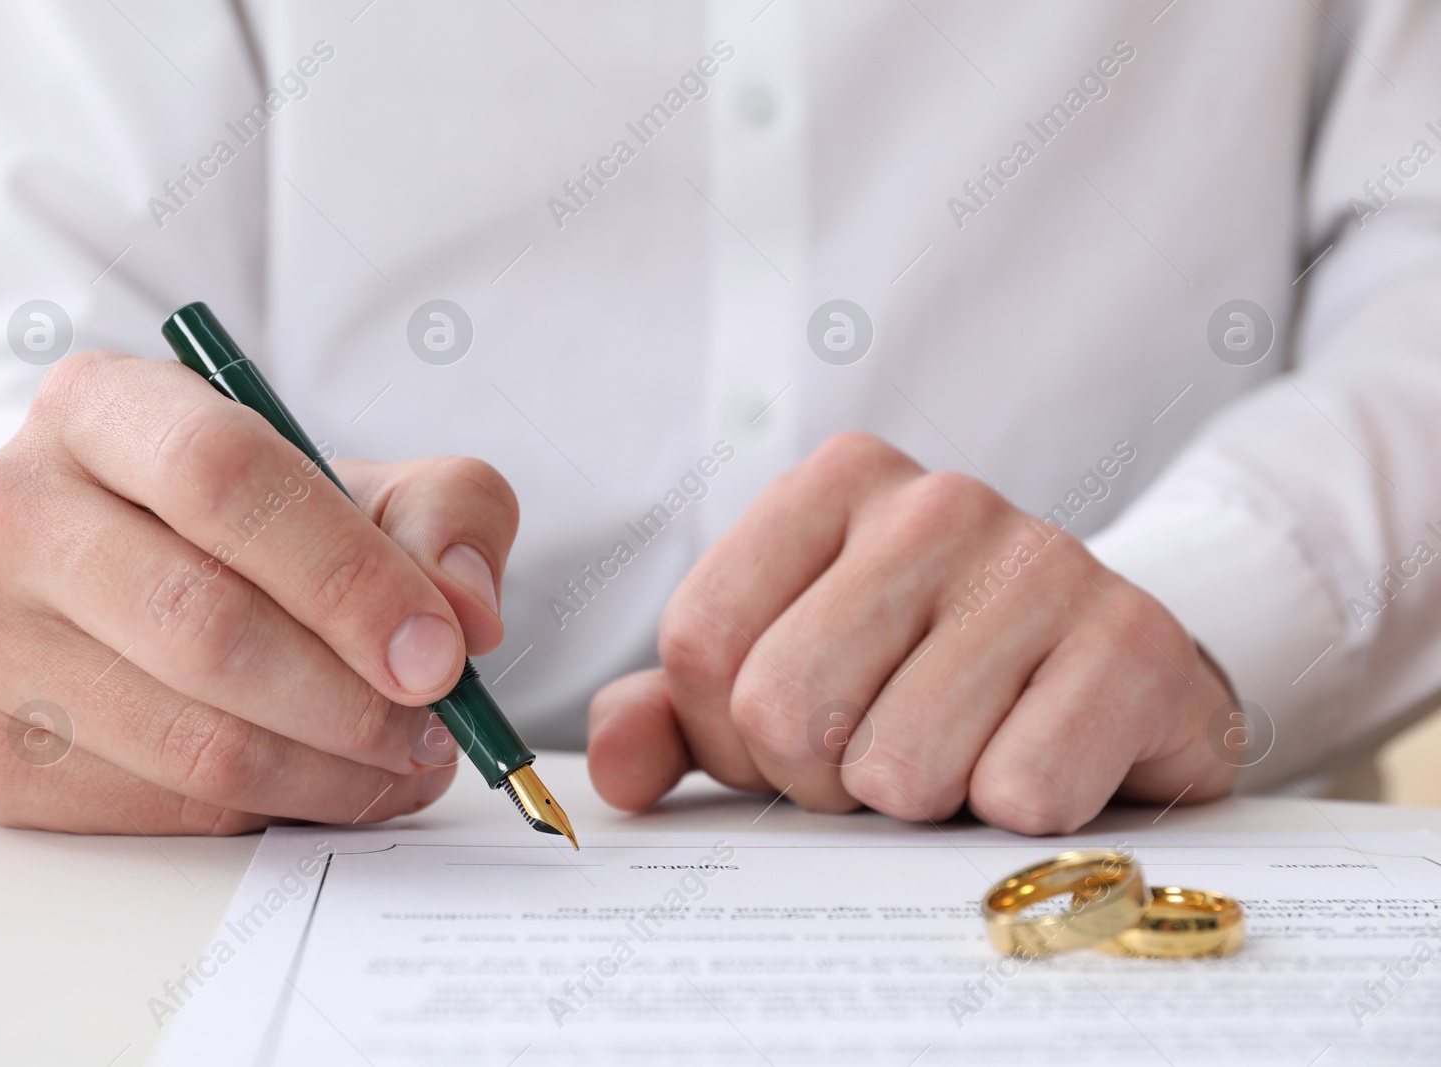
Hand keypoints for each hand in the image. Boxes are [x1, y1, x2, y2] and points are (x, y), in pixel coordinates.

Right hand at [0, 351, 517, 832]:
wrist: (108, 585)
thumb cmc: (245, 528)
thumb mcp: (357, 483)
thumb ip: (443, 516)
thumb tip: (468, 614)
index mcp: (101, 406)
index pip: (224, 479)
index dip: (348, 576)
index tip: (440, 652)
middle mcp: (11, 511)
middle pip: (205, 626)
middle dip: (352, 698)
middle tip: (434, 724)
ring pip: (192, 743)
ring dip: (331, 773)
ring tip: (399, 757)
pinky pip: (164, 813)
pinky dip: (271, 812)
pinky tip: (317, 780)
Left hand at [588, 433, 1235, 833]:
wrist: (1117, 679)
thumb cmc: (927, 680)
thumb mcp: (786, 679)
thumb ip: (679, 714)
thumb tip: (616, 772)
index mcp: (833, 485)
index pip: (701, 644)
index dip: (733, 736)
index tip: (800, 736)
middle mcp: (937, 502)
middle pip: (783, 708)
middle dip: (823, 781)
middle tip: (886, 758)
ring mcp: (1045, 562)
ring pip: (897, 770)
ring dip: (925, 806)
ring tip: (971, 754)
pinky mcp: (1134, 645)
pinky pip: (1018, 794)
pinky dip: (1021, 816)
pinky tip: (1048, 762)